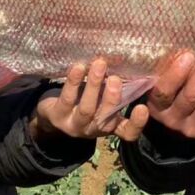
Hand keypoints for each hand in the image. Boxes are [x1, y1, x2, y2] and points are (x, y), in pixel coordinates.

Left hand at [31, 58, 148, 141]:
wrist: (52, 113)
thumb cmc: (84, 100)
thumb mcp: (102, 98)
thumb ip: (114, 88)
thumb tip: (129, 62)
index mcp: (110, 125)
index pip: (128, 132)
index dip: (136, 123)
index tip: (143, 108)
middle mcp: (94, 129)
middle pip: (106, 118)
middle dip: (112, 98)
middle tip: (115, 79)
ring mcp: (75, 125)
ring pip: (86, 109)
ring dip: (93, 86)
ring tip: (99, 65)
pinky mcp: (57, 116)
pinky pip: (67, 99)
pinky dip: (73, 82)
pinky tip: (78, 67)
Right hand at [145, 46, 194, 139]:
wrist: (176, 122)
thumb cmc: (169, 91)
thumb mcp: (161, 81)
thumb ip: (168, 69)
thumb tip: (189, 45)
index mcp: (156, 106)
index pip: (164, 92)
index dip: (176, 74)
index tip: (188, 54)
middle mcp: (172, 120)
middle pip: (191, 96)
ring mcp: (191, 128)